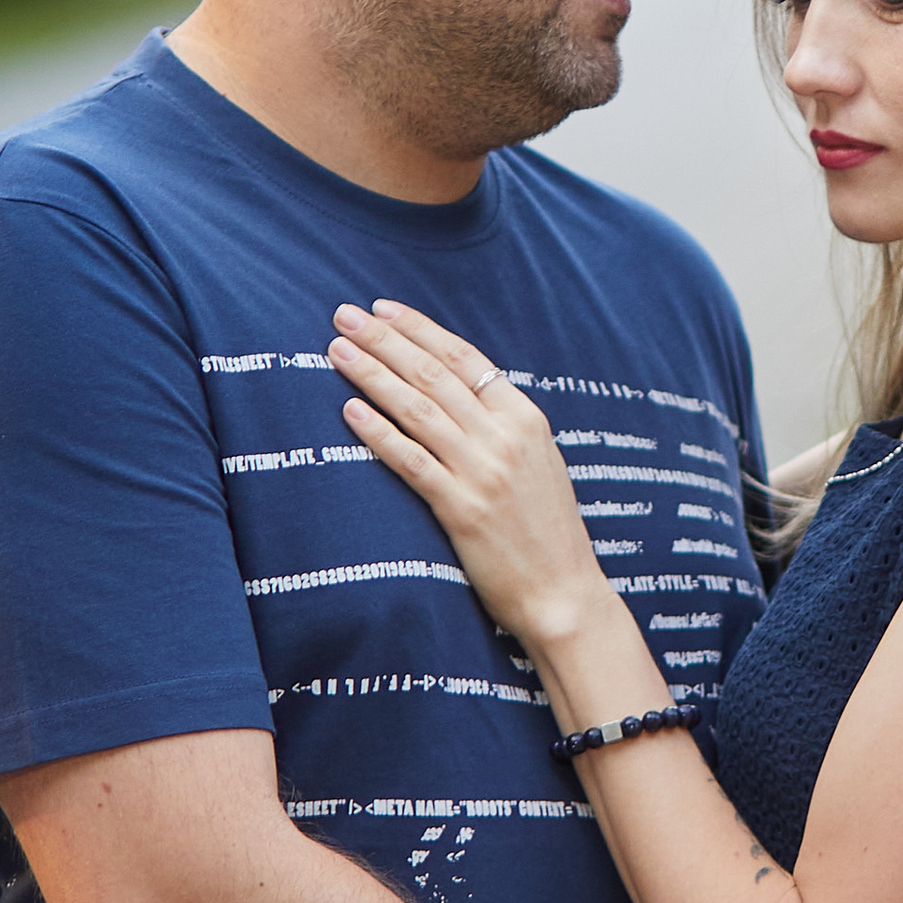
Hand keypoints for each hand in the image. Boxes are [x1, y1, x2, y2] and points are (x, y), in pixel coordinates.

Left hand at [332, 301, 604, 645]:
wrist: (565, 593)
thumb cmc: (547, 531)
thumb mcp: (539, 463)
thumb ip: (503, 427)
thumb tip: (458, 393)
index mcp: (525, 419)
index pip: (465, 359)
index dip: (420, 330)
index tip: (384, 310)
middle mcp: (505, 438)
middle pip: (434, 374)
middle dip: (385, 340)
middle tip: (345, 315)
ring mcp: (484, 472)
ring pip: (418, 409)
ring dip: (372, 375)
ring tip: (337, 351)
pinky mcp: (462, 510)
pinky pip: (411, 461)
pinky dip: (379, 433)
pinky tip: (349, 411)